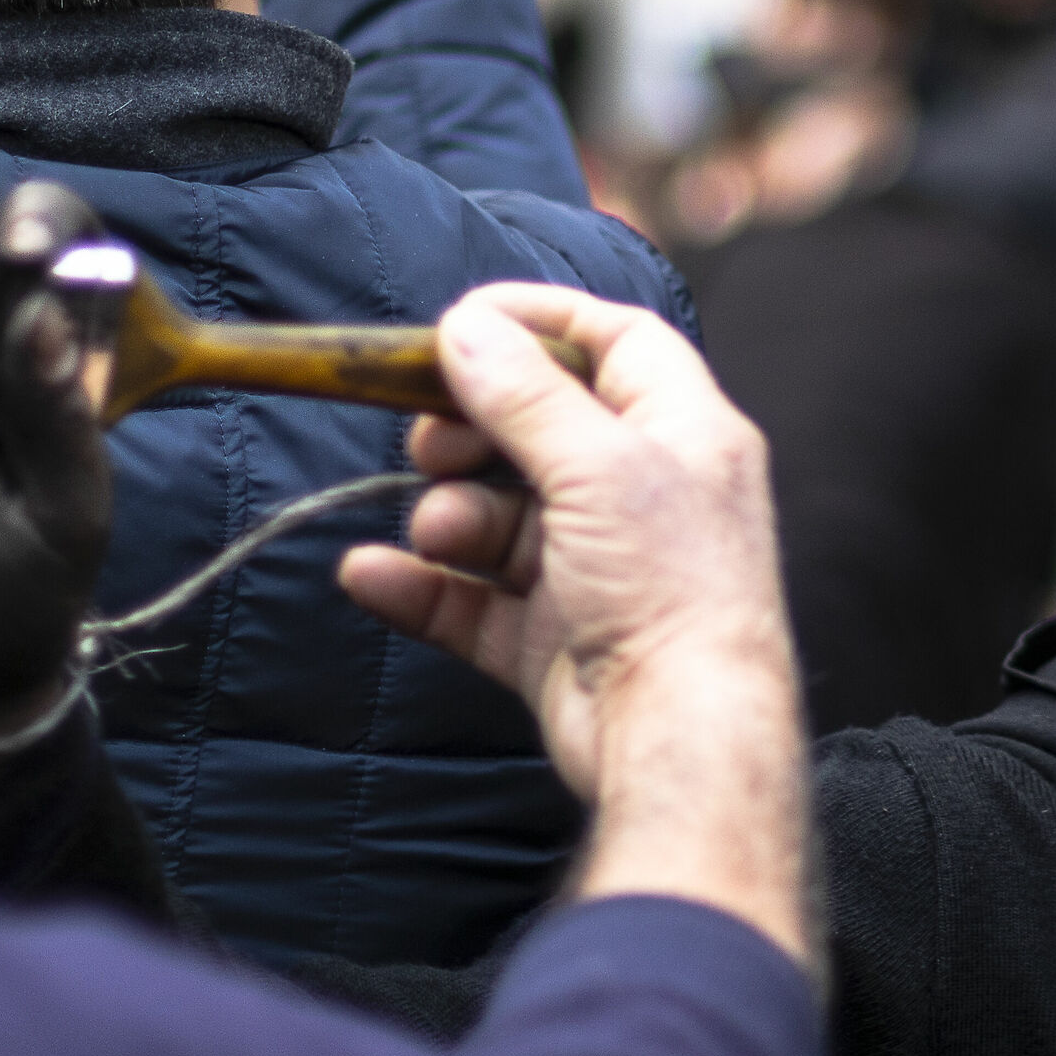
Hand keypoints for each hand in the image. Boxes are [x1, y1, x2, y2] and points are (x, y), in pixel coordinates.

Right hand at [340, 285, 814, 966]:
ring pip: (499, 518)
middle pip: (540, 428)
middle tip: (431, 439)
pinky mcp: (554, 640)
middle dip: (473, 427)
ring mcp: (596, 572)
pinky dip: (421, 584)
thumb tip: (467, 327)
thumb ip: (526, 395)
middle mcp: (644, 497)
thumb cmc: (671, 589)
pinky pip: (471, 599)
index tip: (463, 318)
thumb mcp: (598, 467)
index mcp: (684, 435)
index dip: (542, 319)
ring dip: (451, 515)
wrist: (682, 737)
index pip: (617, 343)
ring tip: (440, 530)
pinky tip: (371, 575)